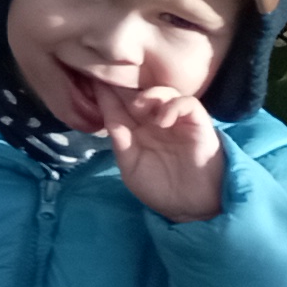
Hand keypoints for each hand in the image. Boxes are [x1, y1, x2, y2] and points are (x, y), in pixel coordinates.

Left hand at [106, 83, 224, 221]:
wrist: (192, 207)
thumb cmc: (160, 189)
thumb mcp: (131, 166)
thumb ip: (120, 141)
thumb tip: (106, 115)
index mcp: (135, 130)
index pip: (118, 105)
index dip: (105, 93)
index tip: (88, 79)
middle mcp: (155, 120)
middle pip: (139, 92)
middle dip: (124, 85)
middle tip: (111, 79)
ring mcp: (177, 120)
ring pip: (164, 91)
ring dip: (149, 95)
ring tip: (139, 108)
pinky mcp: (198, 123)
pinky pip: (188, 103)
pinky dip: (174, 106)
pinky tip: (163, 120)